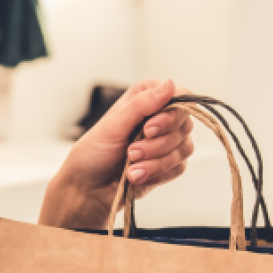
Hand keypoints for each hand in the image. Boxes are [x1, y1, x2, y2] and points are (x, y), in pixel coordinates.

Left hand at [39, 79, 194, 229]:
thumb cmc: (94, 153)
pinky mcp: (169, 165)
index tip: (149, 129)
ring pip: (184, 148)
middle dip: (158, 143)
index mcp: (146, 99)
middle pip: (184, 124)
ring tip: (130, 168)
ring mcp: (167, 142)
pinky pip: (178, 168)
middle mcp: (160, 117)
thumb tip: (169, 84)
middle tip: (132, 152)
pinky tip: (136, 177)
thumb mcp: (113, 125)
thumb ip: (141, 104)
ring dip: (155, 161)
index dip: (171, 114)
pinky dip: (156, 174)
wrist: (88, 188)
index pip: (180, 97)